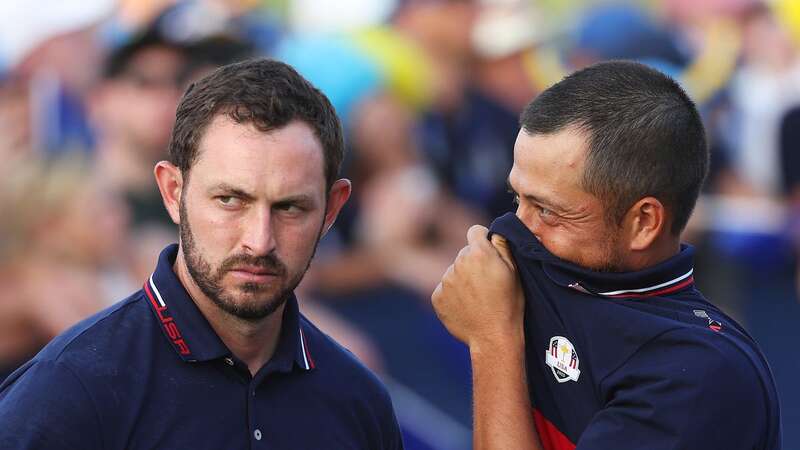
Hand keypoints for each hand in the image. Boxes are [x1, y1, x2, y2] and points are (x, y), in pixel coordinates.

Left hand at [431, 225, 524, 348]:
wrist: (493, 337)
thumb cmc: (509, 304)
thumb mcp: (514, 271)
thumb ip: (502, 245)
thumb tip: (493, 231)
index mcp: (478, 253)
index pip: (475, 231)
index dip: (483, 241)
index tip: (488, 254)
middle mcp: (457, 263)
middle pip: (464, 254)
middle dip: (473, 263)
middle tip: (487, 284)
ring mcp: (445, 281)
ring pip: (454, 272)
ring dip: (463, 280)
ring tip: (478, 299)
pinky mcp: (437, 297)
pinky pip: (445, 289)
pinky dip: (453, 296)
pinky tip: (467, 307)